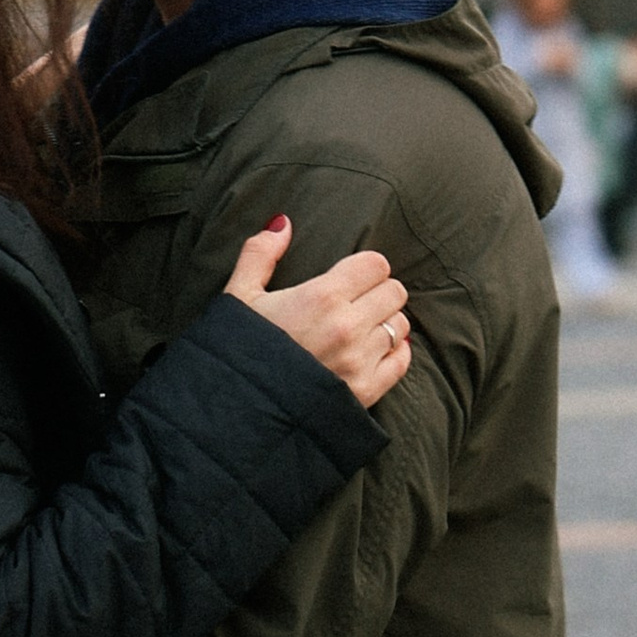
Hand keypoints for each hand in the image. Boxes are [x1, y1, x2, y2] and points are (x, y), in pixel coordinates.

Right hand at [222, 216, 410, 411]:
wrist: (235, 413)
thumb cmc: (235, 351)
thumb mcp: (238, 297)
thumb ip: (260, 254)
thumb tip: (282, 223)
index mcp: (322, 296)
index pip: (376, 265)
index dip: (365, 268)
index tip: (352, 278)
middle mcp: (348, 326)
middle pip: (394, 292)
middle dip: (378, 293)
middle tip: (357, 303)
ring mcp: (360, 361)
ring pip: (400, 326)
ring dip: (385, 324)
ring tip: (361, 330)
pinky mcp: (366, 392)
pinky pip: (402, 362)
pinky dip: (394, 354)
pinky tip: (375, 353)